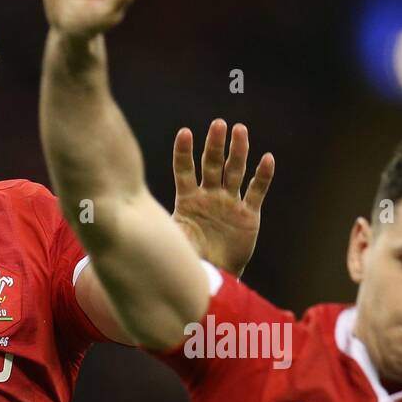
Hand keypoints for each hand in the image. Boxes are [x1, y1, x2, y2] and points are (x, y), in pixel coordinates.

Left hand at [171, 120, 274, 276]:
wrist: (213, 276)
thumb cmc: (189, 258)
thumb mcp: (174, 240)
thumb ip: (164, 226)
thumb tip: (135, 219)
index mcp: (188, 198)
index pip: (184, 169)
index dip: (184, 152)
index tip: (185, 133)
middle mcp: (209, 195)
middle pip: (212, 164)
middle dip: (215, 144)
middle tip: (218, 124)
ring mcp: (229, 202)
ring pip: (235, 171)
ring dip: (238, 151)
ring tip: (240, 130)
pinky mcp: (248, 214)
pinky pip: (256, 191)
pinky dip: (262, 176)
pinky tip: (267, 158)